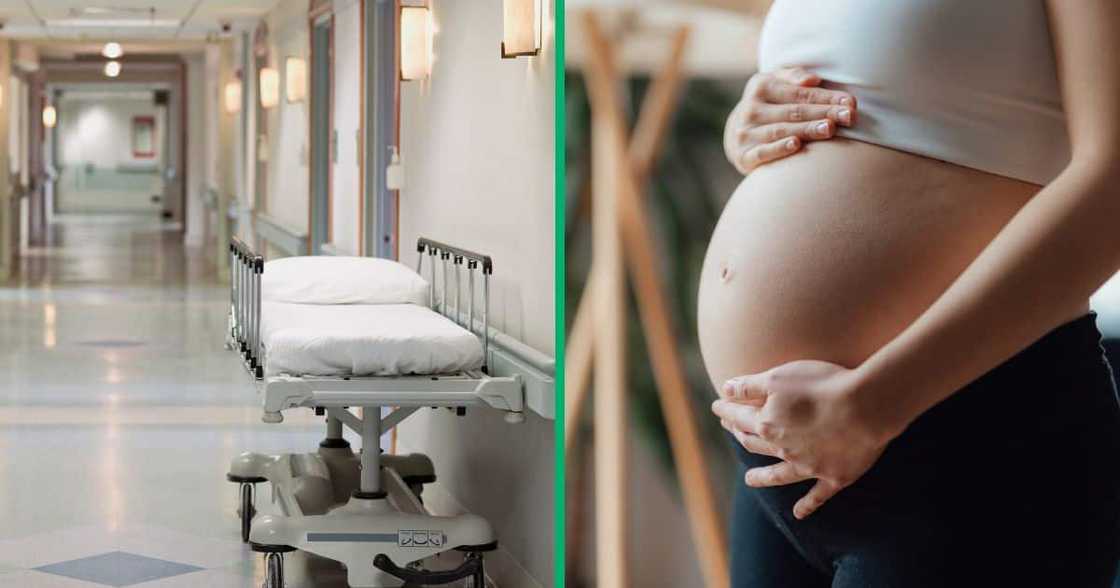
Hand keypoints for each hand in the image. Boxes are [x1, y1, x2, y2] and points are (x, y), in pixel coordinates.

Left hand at [711, 360, 898, 518]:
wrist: (865, 407)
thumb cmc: (821, 385)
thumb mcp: (778, 377)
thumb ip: (749, 386)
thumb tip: (724, 389)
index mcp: (768, 424)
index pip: (739, 417)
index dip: (726, 410)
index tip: (717, 406)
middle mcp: (783, 449)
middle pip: (755, 443)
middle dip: (740, 435)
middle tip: (732, 430)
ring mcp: (808, 466)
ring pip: (778, 475)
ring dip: (762, 477)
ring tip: (750, 480)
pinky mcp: (834, 477)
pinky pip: (817, 496)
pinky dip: (807, 506)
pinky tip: (798, 514)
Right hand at [724, 67, 856, 173]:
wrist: (736, 132)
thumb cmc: (769, 104)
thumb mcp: (775, 82)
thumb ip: (793, 76)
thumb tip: (812, 80)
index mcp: (760, 86)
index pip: (799, 92)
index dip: (826, 97)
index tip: (850, 102)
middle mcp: (750, 108)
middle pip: (794, 111)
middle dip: (823, 113)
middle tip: (848, 117)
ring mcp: (745, 132)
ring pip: (781, 130)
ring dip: (806, 130)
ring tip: (829, 128)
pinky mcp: (744, 155)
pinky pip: (763, 152)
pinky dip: (779, 148)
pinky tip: (796, 144)